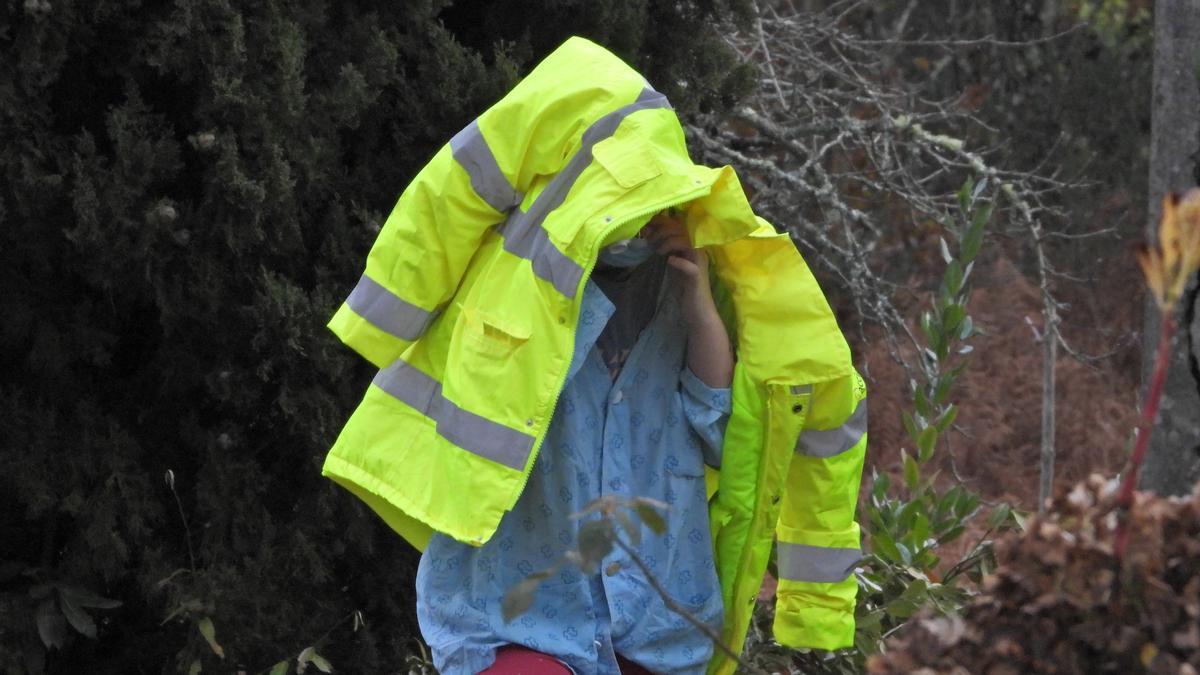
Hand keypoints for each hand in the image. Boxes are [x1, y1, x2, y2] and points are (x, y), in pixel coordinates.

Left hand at [643, 210, 732, 387]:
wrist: (697, 311)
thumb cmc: (685, 288)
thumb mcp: (673, 263)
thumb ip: (666, 249)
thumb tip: (648, 235)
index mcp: (692, 245)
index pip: (679, 224)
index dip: (662, 221)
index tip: (646, 225)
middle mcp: (698, 250)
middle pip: (682, 228)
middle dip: (662, 229)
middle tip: (648, 238)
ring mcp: (699, 263)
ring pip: (687, 241)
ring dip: (668, 242)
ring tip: (656, 250)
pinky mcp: (697, 277)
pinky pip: (690, 265)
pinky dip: (678, 261)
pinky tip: (669, 261)